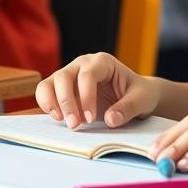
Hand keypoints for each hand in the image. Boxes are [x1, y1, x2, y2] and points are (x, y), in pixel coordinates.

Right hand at [35, 52, 159, 128]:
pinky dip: (47, 104)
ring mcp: (70, 74)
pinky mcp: (61, 87)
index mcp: (102, 62)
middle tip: (75, 125)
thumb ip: (128, 108)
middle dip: (66, 102)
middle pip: (64, 77)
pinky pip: (46, 92)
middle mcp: (82, 64)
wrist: (134, 96)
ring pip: (50, 83)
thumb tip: (110, 119)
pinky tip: (58, 118)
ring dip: (52, 103)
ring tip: (62, 121)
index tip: (90, 119)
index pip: (87, 75)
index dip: (86, 97)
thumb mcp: (142, 100)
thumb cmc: (139, 94)